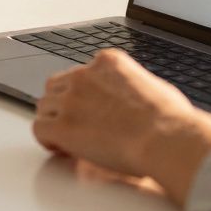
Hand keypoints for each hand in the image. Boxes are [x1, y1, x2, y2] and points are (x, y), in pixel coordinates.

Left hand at [32, 50, 210, 204]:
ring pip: (45, 106)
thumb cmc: (170, 120)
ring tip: (67, 139)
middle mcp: (84, 75)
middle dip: (62, 104)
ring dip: (54, 121)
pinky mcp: (62, 125)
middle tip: (73, 124)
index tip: (88, 109)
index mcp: (107, 62)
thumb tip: (132, 101)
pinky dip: (47, 140)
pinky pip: (39, 129)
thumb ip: (131, 86)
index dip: (81, 94)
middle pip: (56, 86)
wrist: (166, 138)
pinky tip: (60, 148)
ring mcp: (70, 99)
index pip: (81, 72)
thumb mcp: (152, 86)